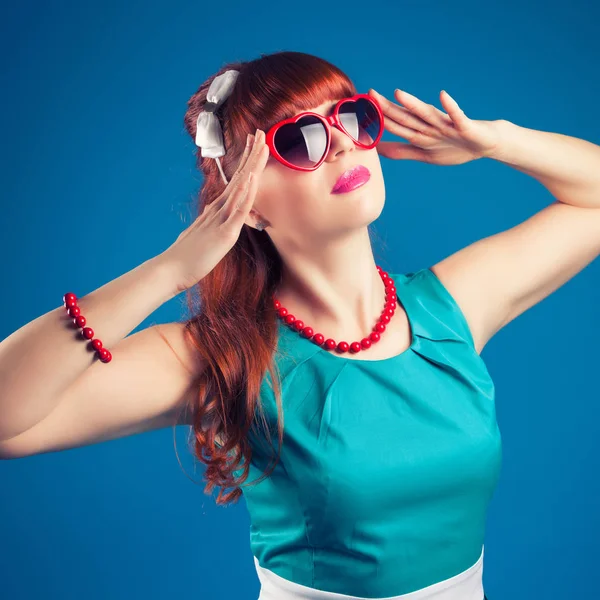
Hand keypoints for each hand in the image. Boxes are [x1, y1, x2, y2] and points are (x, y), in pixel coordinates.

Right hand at [160, 129, 269, 293]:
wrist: (171, 269)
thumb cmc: (187, 256)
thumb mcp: (203, 233)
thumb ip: (209, 220)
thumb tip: (212, 211)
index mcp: (218, 210)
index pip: (236, 181)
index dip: (246, 162)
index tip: (254, 144)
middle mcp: (220, 209)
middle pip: (240, 177)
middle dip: (252, 154)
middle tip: (260, 132)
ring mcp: (222, 218)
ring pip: (241, 187)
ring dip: (252, 166)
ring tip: (261, 145)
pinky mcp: (224, 232)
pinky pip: (237, 210)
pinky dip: (245, 193)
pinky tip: (250, 177)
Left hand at [368, 88, 501, 164]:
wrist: (485, 143)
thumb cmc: (454, 147)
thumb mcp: (424, 154)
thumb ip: (401, 151)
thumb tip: (378, 150)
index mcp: (419, 132)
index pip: (394, 125)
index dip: (377, 120)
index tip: (358, 112)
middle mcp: (429, 124)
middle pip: (405, 116)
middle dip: (388, 107)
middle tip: (370, 94)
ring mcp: (446, 124)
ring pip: (427, 114)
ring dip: (414, 104)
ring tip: (399, 93)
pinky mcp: (464, 125)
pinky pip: (456, 114)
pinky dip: (450, 106)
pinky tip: (442, 95)